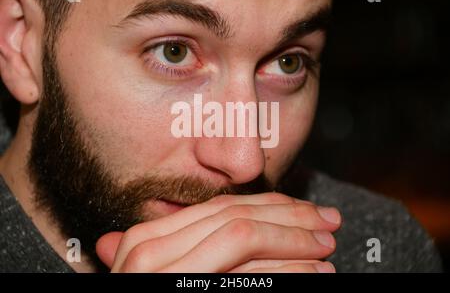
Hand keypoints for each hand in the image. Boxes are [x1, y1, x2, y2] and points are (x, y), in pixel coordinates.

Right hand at [96, 193, 340, 272]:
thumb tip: (126, 237)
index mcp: (147, 243)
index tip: (307, 213)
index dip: (269, 207)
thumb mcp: (149, 274)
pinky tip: (315, 274)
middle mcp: (151, 252)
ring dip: (295, 242)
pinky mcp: (187, 290)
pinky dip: (287, 271)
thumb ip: (158, 252)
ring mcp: (168, 272)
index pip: (220, 210)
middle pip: (236, 216)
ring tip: (329, 249)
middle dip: (291, 217)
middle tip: (330, 221)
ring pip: (243, 236)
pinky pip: (246, 273)